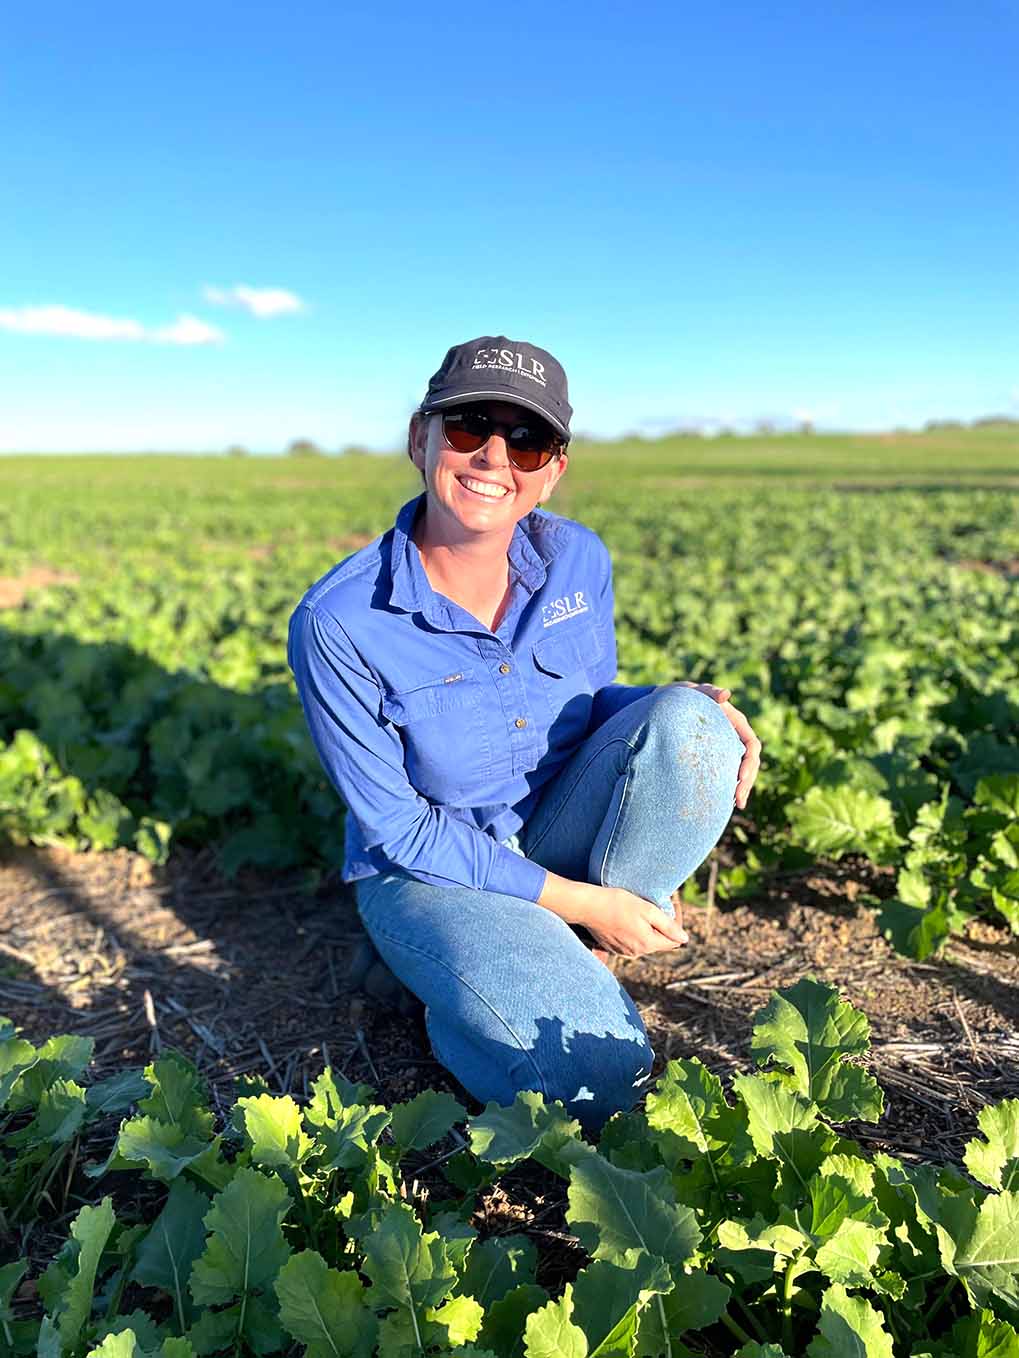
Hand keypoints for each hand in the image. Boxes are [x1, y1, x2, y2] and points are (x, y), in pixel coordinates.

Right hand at [582, 885, 689, 958]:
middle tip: (657, 903)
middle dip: (663, 924)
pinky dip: (634, 930)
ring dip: (648, 927)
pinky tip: (627, 917)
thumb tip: (685, 939)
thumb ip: (667, 926)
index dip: (677, 922)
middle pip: (660, 941)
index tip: (671, 904)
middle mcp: (637, 952)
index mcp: (648, 943)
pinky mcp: (614, 947)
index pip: (674, 940)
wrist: (586, 906)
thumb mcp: (646, 909)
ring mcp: (624, 951)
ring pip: (646, 941)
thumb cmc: (616, 903)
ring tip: (641, 909)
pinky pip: (632, 941)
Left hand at [673, 681, 761, 810]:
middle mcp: (735, 737)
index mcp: (737, 723)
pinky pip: (727, 773)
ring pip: (740, 771)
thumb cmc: (683, 695)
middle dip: (747, 782)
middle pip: (750, 762)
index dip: (750, 763)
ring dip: (741, 788)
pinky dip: (728, 787)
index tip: (742, 777)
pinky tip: (723, 802)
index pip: (752, 745)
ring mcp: (727, 748)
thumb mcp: (695, 691)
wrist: (667, 703)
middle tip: (739, 800)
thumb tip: (726, 694)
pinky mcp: (716, 757)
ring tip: (736, 804)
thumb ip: (710, 692)